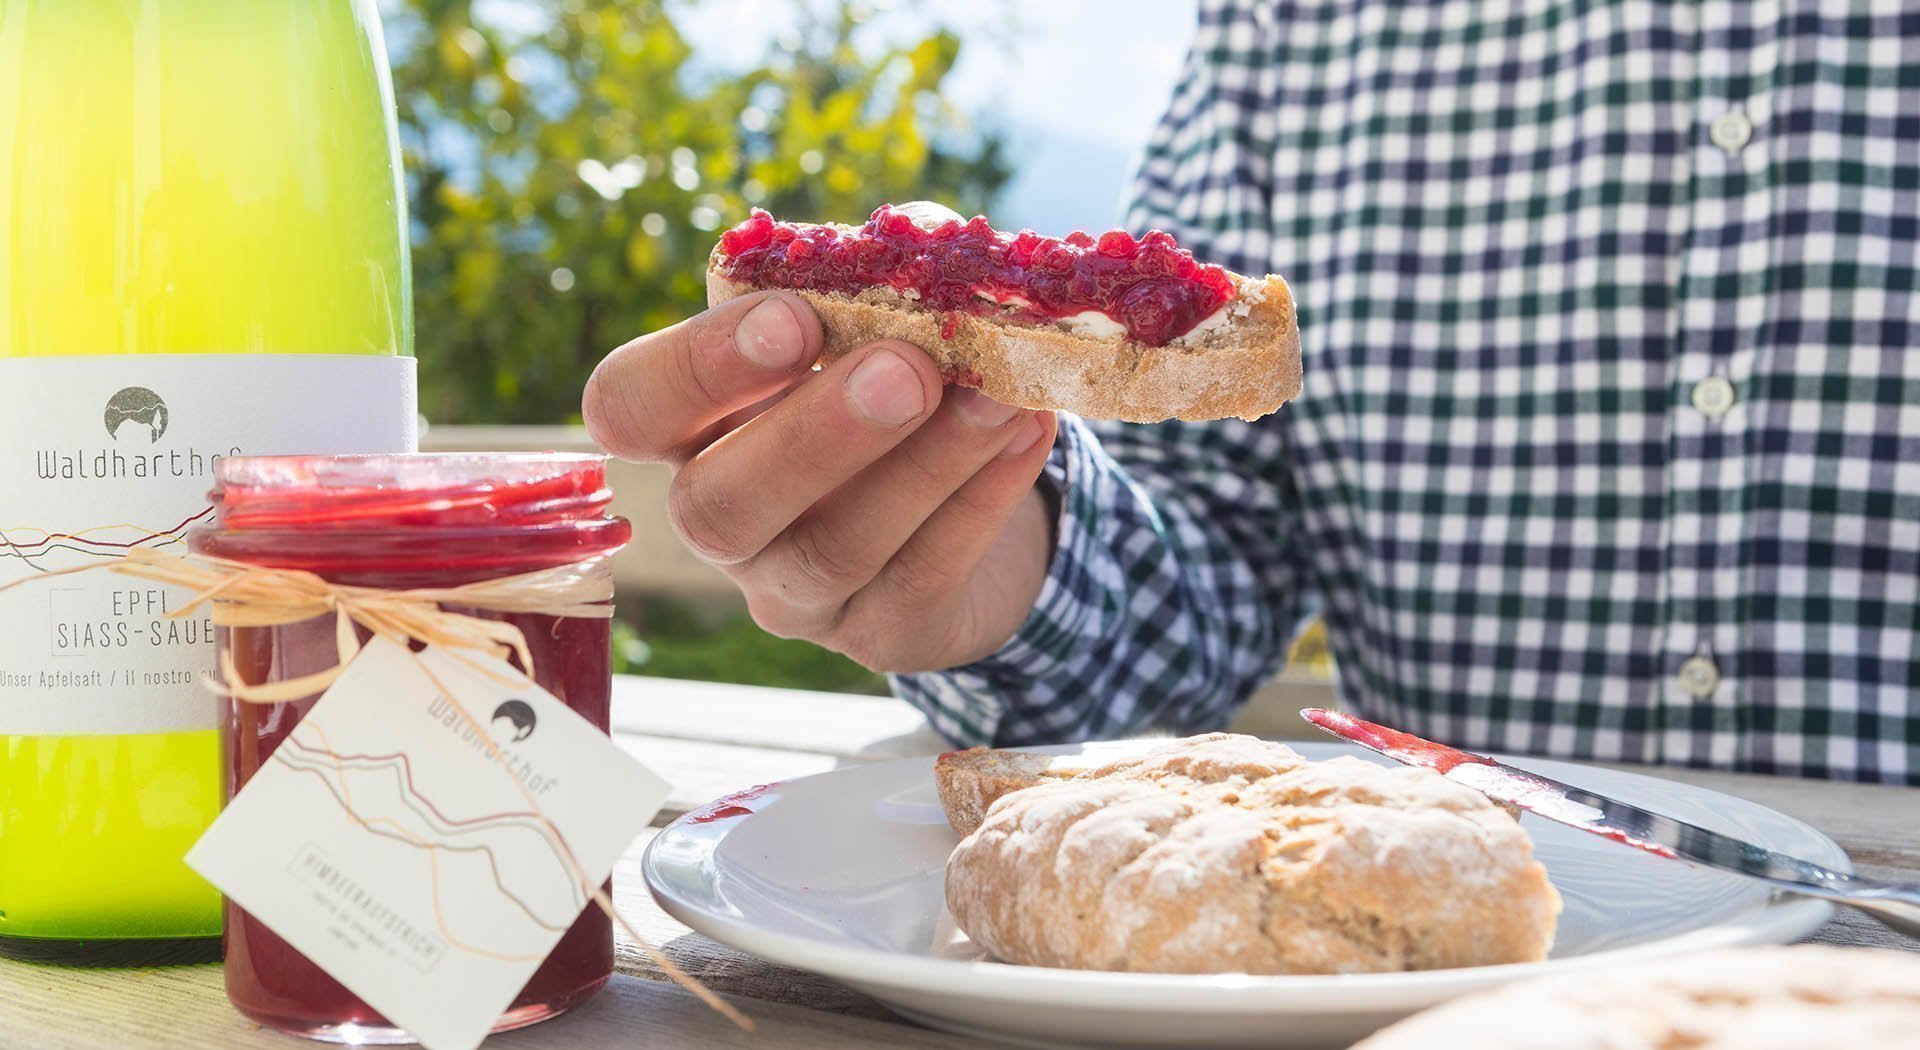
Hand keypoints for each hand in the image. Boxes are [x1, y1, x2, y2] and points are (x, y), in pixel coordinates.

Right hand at [583, 291, 1057, 672]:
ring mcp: (793, 592)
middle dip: (812, 436)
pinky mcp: (881, 633)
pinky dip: (982, 498)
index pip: (629, 405)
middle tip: (906, 371)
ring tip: (998, 397)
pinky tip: (1027, 431)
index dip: (695, 368)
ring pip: (834, 548)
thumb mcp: (878, 312)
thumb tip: (923, 243)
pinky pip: (923, 575)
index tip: (794, 320)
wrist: (968, 497)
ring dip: (925, 466)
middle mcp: (720, 520)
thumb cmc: (891, 377)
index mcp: (691, 424)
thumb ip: (886, 269)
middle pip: (719, 504)